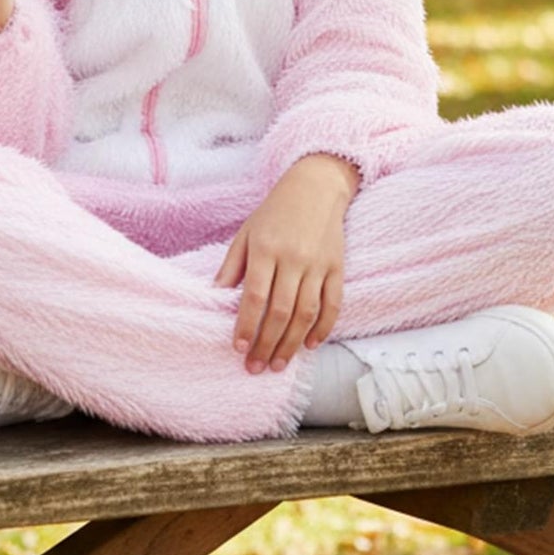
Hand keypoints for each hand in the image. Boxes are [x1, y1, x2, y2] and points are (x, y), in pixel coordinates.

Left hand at [214, 158, 356, 373]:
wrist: (315, 187)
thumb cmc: (274, 212)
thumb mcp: (246, 233)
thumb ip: (232, 266)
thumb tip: (215, 296)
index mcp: (266, 249)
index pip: (255, 296)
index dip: (246, 326)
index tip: (239, 349)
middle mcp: (293, 258)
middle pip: (281, 311)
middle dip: (267, 343)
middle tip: (256, 367)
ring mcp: (318, 264)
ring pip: (306, 313)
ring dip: (292, 344)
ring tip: (279, 364)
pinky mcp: (338, 267)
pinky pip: (333, 304)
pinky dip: (324, 328)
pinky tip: (310, 346)